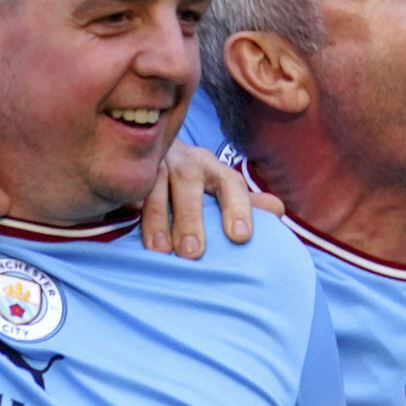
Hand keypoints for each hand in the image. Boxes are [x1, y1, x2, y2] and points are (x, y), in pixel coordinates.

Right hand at [139, 140, 271, 261]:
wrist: (148, 152)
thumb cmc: (189, 184)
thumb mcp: (217, 190)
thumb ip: (244, 203)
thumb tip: (278, 210)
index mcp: (212, 168)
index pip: (231, 182)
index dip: (238, 208)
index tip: (240, 237)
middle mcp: (185, 160)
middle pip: (191, 182)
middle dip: (191, 217)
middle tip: (193, 253)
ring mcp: (154, 161)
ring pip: (157, 182)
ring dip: (157, 217)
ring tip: (160, 251)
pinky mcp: (128, 168)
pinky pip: (128, 183)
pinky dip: (129, 200)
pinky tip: (127, 219)